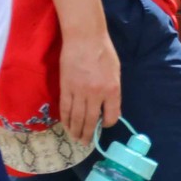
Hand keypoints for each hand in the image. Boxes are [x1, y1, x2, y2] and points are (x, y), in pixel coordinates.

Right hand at [59, 26, 120, 148]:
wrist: (84, 38)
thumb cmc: (103, 51)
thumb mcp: (116, 72)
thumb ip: (113, 92)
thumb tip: (111, 109)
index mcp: (112, 90)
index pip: (111, 116)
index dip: (106, 124)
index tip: (102, 125)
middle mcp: (96, 94)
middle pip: (90, 121)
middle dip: (87, 134)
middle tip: (85, 142)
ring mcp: (80, 92)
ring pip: (76, 118)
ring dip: (75, 130)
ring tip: (75, 138)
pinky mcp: (66, 88)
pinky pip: (65, 108)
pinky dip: (65, 119)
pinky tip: (66, 126)